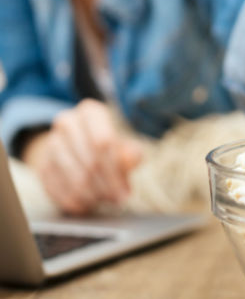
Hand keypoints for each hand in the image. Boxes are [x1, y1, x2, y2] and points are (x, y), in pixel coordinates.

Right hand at [21, 99, 141, 215]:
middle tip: (118, 199)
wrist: (73, 143)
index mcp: (90, 112)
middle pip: (90, 161)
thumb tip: (131, 159)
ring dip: (93, 195)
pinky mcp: (42, 165)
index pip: (103, 141)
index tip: (125, 190)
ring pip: (74, 178)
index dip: (116, 169)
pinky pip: (58, 190)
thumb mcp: (123, 143)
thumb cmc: (105, 144)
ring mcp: (51, 144)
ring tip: (105, 200)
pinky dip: (75, 202)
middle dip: (107, 186)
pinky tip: (87, 204)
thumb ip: (130, 152)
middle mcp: (67, 123)